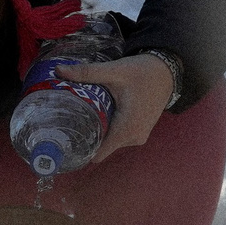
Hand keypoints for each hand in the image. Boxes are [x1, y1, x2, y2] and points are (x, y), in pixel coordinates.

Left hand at [62, 53, 176, 154]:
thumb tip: (58, 70)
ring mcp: (138, 137)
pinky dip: (109, 127)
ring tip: (83, 115)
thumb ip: (87, 72)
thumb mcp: (114, 71)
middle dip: (86, 135)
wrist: (167, 71)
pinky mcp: (140, 132)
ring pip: (109, 141)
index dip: (81, 148)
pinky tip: (100, 114)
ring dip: (98, 130)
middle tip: (68, 120)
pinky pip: (118, 136)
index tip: (64, 138)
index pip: (98, 154)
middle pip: (101, 146)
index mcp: (126, 129)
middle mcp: (133, 138)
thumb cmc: (142, 72)